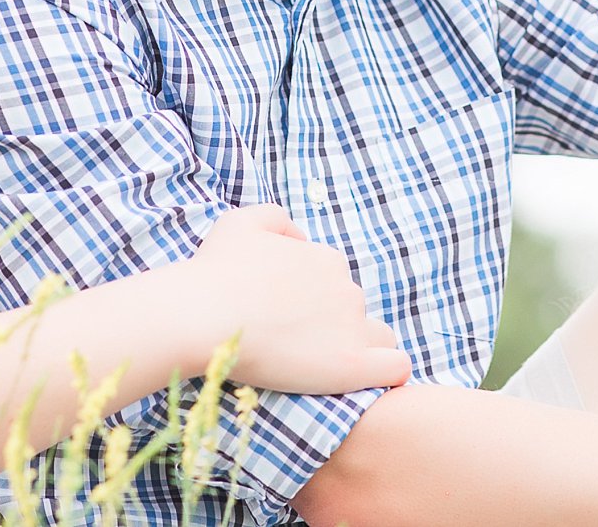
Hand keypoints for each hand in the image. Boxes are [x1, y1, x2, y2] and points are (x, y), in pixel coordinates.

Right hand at [183, 204, 410, 394]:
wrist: (203, 315)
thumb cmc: (217, 270)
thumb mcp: (242, 222)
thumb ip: (277, 220)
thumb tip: (299, 239)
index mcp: (326, 259)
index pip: (333, 280)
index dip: (311, 298)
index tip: (284, 316)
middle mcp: (346, 289)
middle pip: (352, 308)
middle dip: (330, 322)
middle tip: (291, 342)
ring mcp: (352, 326)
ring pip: (375, 337)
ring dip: (357, 346)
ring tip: (320, 365)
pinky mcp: (352, 365)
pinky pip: (394, 367)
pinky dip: (388, 371)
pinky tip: (367, 378)